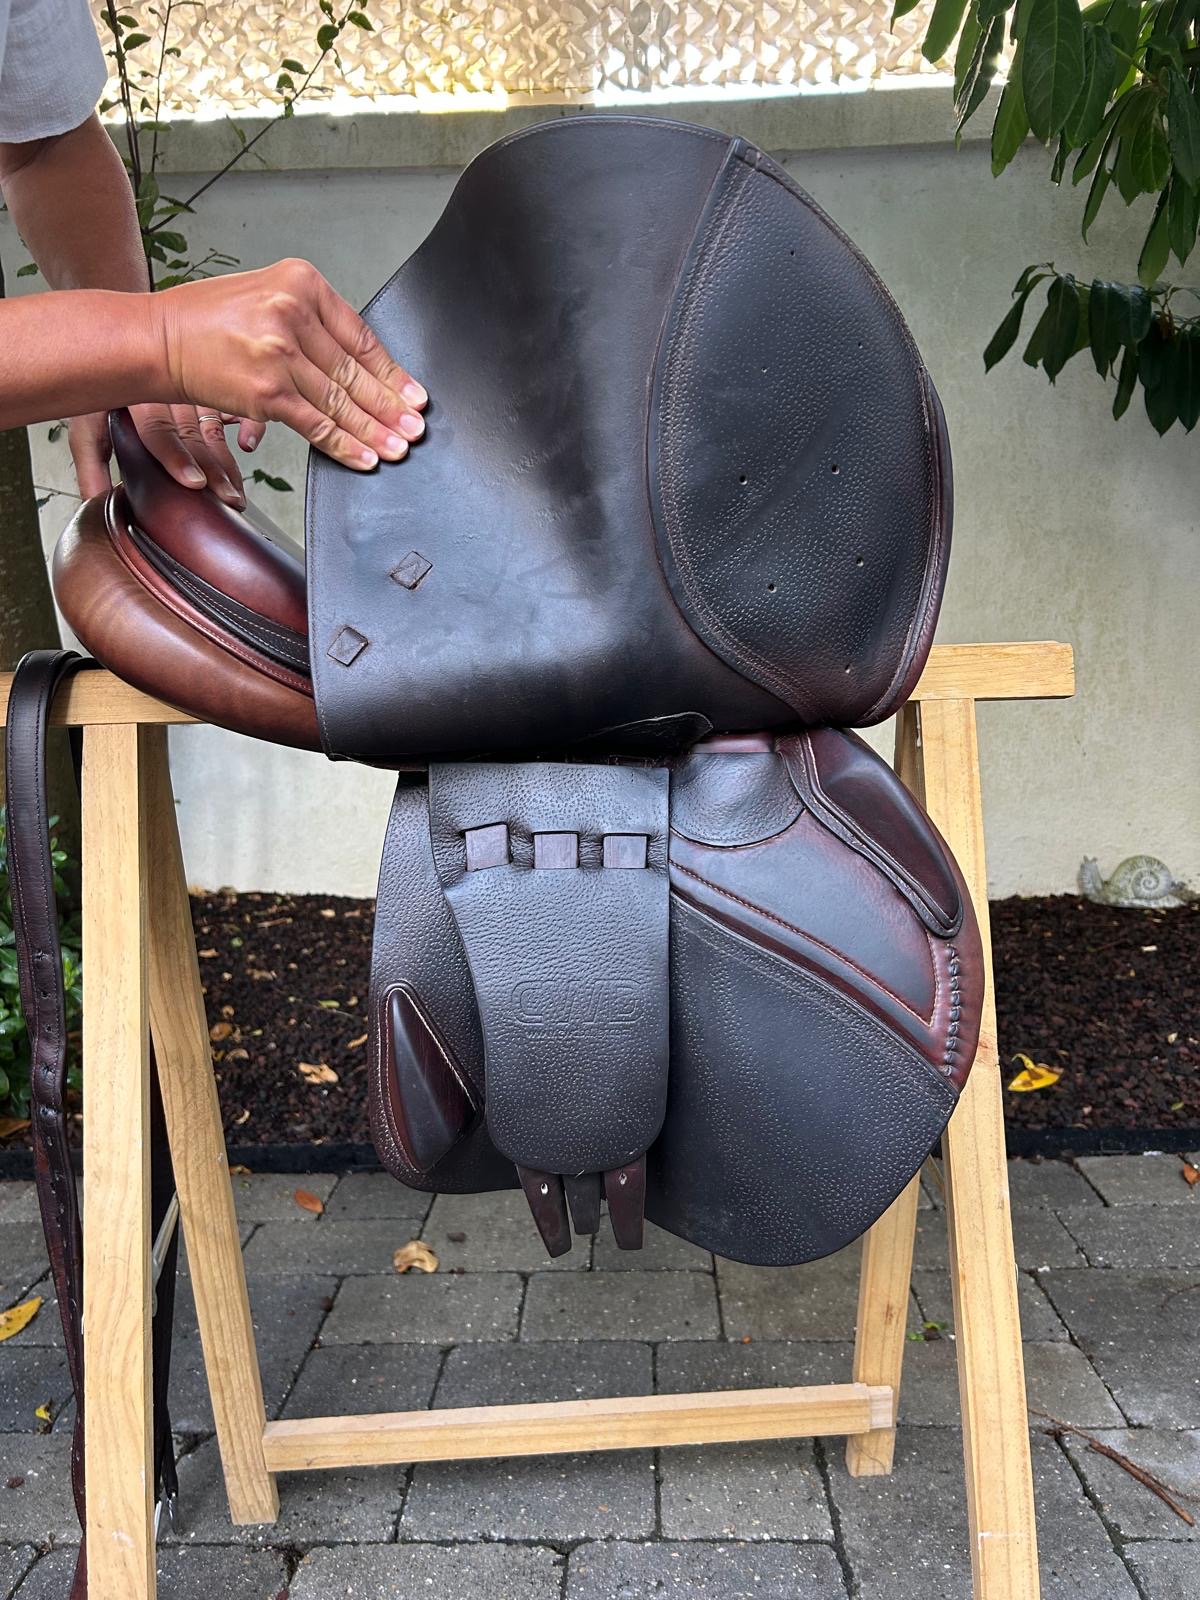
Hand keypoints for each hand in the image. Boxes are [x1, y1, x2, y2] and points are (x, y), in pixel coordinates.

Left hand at [68, 404, 260, 505]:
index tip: (195, 482)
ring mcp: (192, 389)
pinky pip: (237, 404)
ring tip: (235, 492)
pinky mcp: (213, 387)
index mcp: (134, 398)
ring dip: (228, 462)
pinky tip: (247, 444)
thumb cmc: (102, 386)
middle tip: (227, 500)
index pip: (157, 429)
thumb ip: (90, 464)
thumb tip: (94, 500)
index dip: (176, 457)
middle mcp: (166, 391)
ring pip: (215, 428)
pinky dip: (249, 422)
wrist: (112, 346)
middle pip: (193, 435)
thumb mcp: (86, 422)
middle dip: (213, 471)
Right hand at [154, 258, 426, 470]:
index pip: (359, 335)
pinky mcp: (266, 391)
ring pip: (340, 401)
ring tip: (400, 447)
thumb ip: (310, 320)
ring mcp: (280, 353)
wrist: (157, 338)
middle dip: (392, 406)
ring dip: (376, 430)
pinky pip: (316, 424)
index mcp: (300, 283)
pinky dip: (344, 444)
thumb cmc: (205, 320)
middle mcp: (293, 313)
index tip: (413, 393)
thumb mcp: (266, 296)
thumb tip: (356, 363)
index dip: (390, 371)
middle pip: (354, 371)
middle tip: (416, 428)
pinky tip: (366, 456)